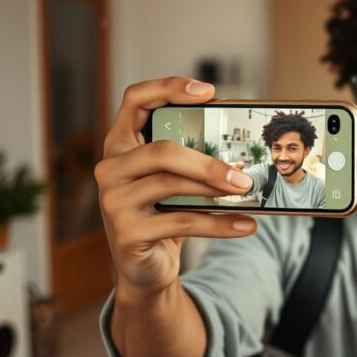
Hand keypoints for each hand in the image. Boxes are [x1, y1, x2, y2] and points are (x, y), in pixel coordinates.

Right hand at [94, 77, 257, 299]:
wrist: (146, 267)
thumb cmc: (163, 213)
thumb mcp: (174, 180)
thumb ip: (192, 157)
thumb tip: (239, 146)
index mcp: (121, 145)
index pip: (135, 100)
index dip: (168, 88)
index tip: (208, 92)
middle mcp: (110, 169)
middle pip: (162, 151)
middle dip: (207, 161)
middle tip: (243, 174)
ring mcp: (113, 202)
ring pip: (171, 184)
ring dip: (215, 189)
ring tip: (246, 192)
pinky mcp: (127, 233)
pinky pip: (181, 222)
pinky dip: (219, 224)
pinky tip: (245, 225)